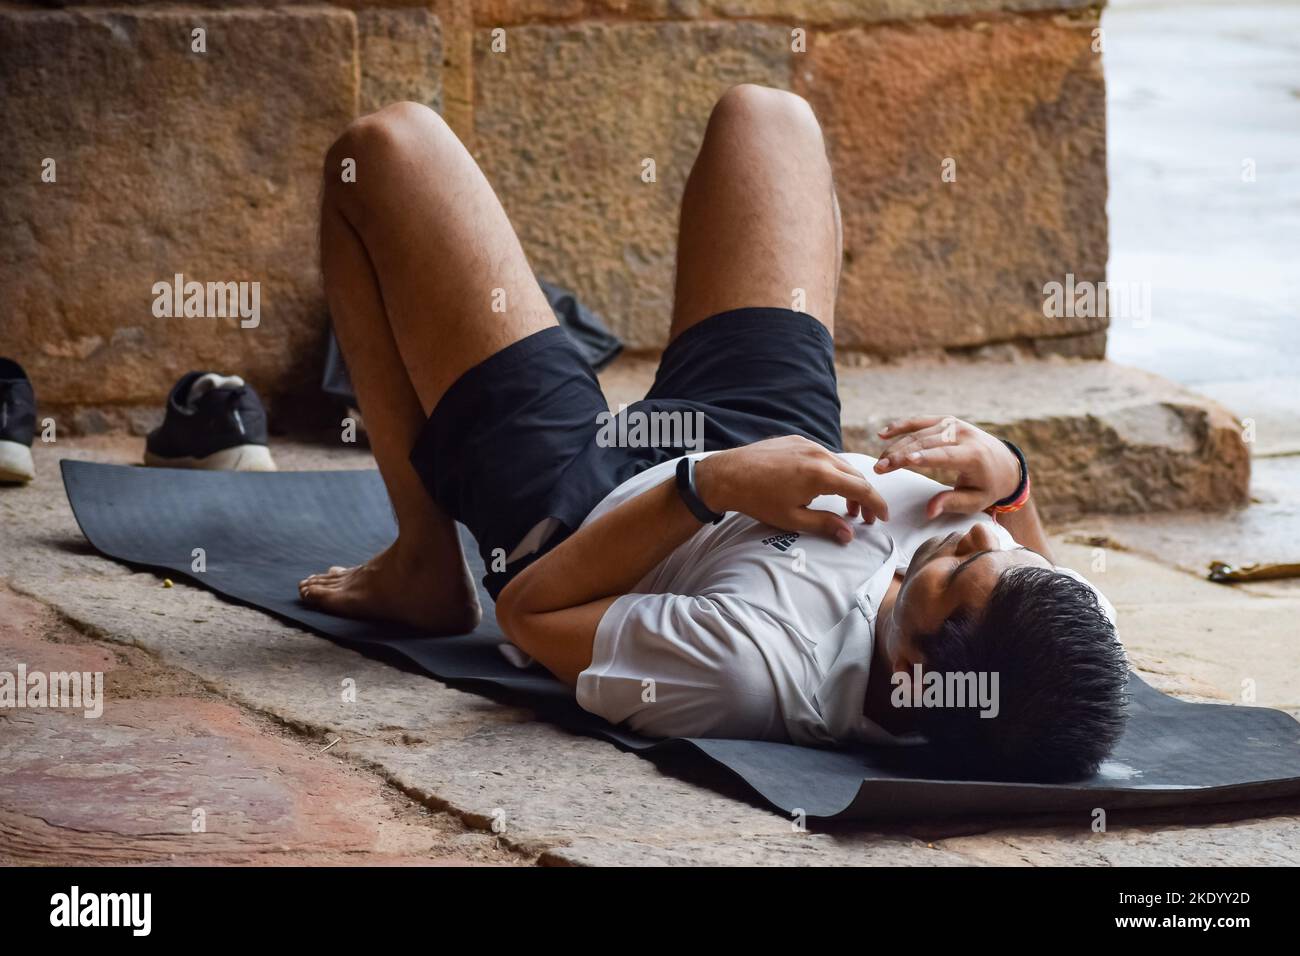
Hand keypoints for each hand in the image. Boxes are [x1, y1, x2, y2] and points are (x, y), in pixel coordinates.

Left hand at [695, 436, 888, 543]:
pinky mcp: (796, 440)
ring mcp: (807, 444)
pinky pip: (823, 455)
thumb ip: (825, 525)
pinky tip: (822, 486)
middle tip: (862, 518)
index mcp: (822, 475)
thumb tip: (849, 535)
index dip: (876, 504)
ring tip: (844, 505)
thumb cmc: (758, 500)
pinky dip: (831, 471)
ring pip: (840, 463)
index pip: (862, 489)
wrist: (727, 475)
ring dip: (847, 483)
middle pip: (855, 474)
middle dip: (863, 497)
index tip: (882, 517)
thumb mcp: (793, 519)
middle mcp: (819, 454)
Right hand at [873, 416, 1020, 518]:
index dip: (924, 457)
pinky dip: (901, 426)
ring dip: (897, 445)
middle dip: (901, 454)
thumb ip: (952, 503)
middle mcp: (964, 435)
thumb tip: (930, 511)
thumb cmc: (988, 486)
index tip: (904, 460)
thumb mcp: (976, 500)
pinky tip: (883, 434)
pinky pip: (920, 421)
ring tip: (880, 460)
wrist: (1005, 464)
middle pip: (926, 443)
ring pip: (920, 432)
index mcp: (974, 455)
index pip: (945, 455)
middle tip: (880, 467)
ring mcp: (954, 425)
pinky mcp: (946, 421)